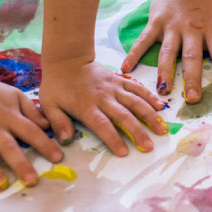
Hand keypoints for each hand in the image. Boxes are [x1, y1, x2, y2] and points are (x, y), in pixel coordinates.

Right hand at [0, 74, 62, 189]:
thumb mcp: (15, 96)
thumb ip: (32, 111)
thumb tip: (48, 126)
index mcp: (11, 118)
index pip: (31, 132)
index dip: (45, 145)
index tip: (58, 158)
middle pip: (8, 147)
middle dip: (20, 164)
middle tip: (31, 180)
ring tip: (0, 185)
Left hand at [39, 58, 167, 155]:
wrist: (67, 59)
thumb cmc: (57, 85)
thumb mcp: (49, 105)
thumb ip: (58, 123)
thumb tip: (65, 141)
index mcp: (86, 106)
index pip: (102, 124)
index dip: (113, 138)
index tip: (124, 152)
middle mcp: (104, 98)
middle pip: (124, 116)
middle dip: (138, 132)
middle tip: (149, 146)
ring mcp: (114, 88)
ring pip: (135, 102)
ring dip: (150, 116)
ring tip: (162, 129)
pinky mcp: (120, 80)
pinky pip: (137, 88)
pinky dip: (150, 97)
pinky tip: (161, 107)